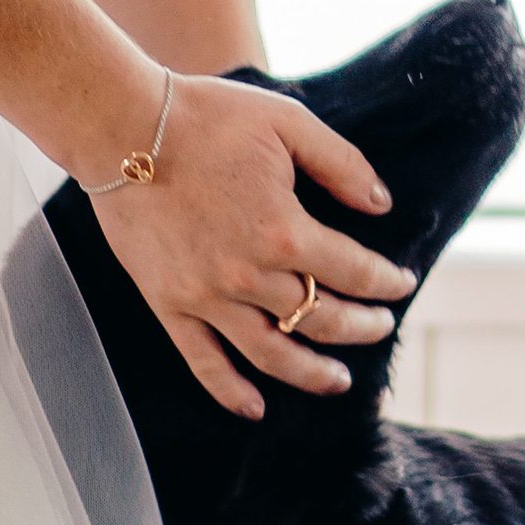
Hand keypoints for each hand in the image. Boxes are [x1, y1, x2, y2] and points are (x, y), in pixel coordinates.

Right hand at [92, 71, 416, 421]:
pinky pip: (203, 361)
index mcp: (284, 230)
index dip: (385, 282)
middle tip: (381, 327)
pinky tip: (255, 407)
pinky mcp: (169, 304)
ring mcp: (206, 296)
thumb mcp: (289, 123)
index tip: (401, 285)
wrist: (123, 127)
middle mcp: (249, 274)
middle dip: (360, 326)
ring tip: (338, 381)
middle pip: (321, 318)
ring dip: (311, 372)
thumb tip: (382, 205)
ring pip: (272, 354)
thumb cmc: (208, 117)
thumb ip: (342, 164)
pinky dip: (230, 391)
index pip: (354, 271)